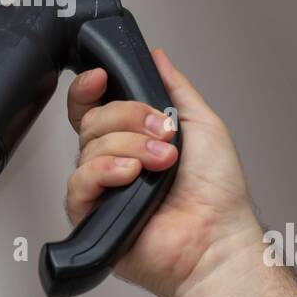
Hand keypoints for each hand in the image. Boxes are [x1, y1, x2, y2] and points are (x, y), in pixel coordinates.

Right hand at [64, 48, 265, 296]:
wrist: (218, 238)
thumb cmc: (218, 194)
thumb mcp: (203, 124)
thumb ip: (175, 87)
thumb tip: (157, 58)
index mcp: (133, 139)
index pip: (94, 105)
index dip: (90, 87)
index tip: (104, 77)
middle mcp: (114, 161)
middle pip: (92, 120)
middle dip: (129, 118)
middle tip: (163, 134)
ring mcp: (102, 188)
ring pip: (88, 147)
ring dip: (130, 147)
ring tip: (162, 163)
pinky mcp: (91, 216)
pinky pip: (79, 182)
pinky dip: (106, 171)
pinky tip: (132, 175)